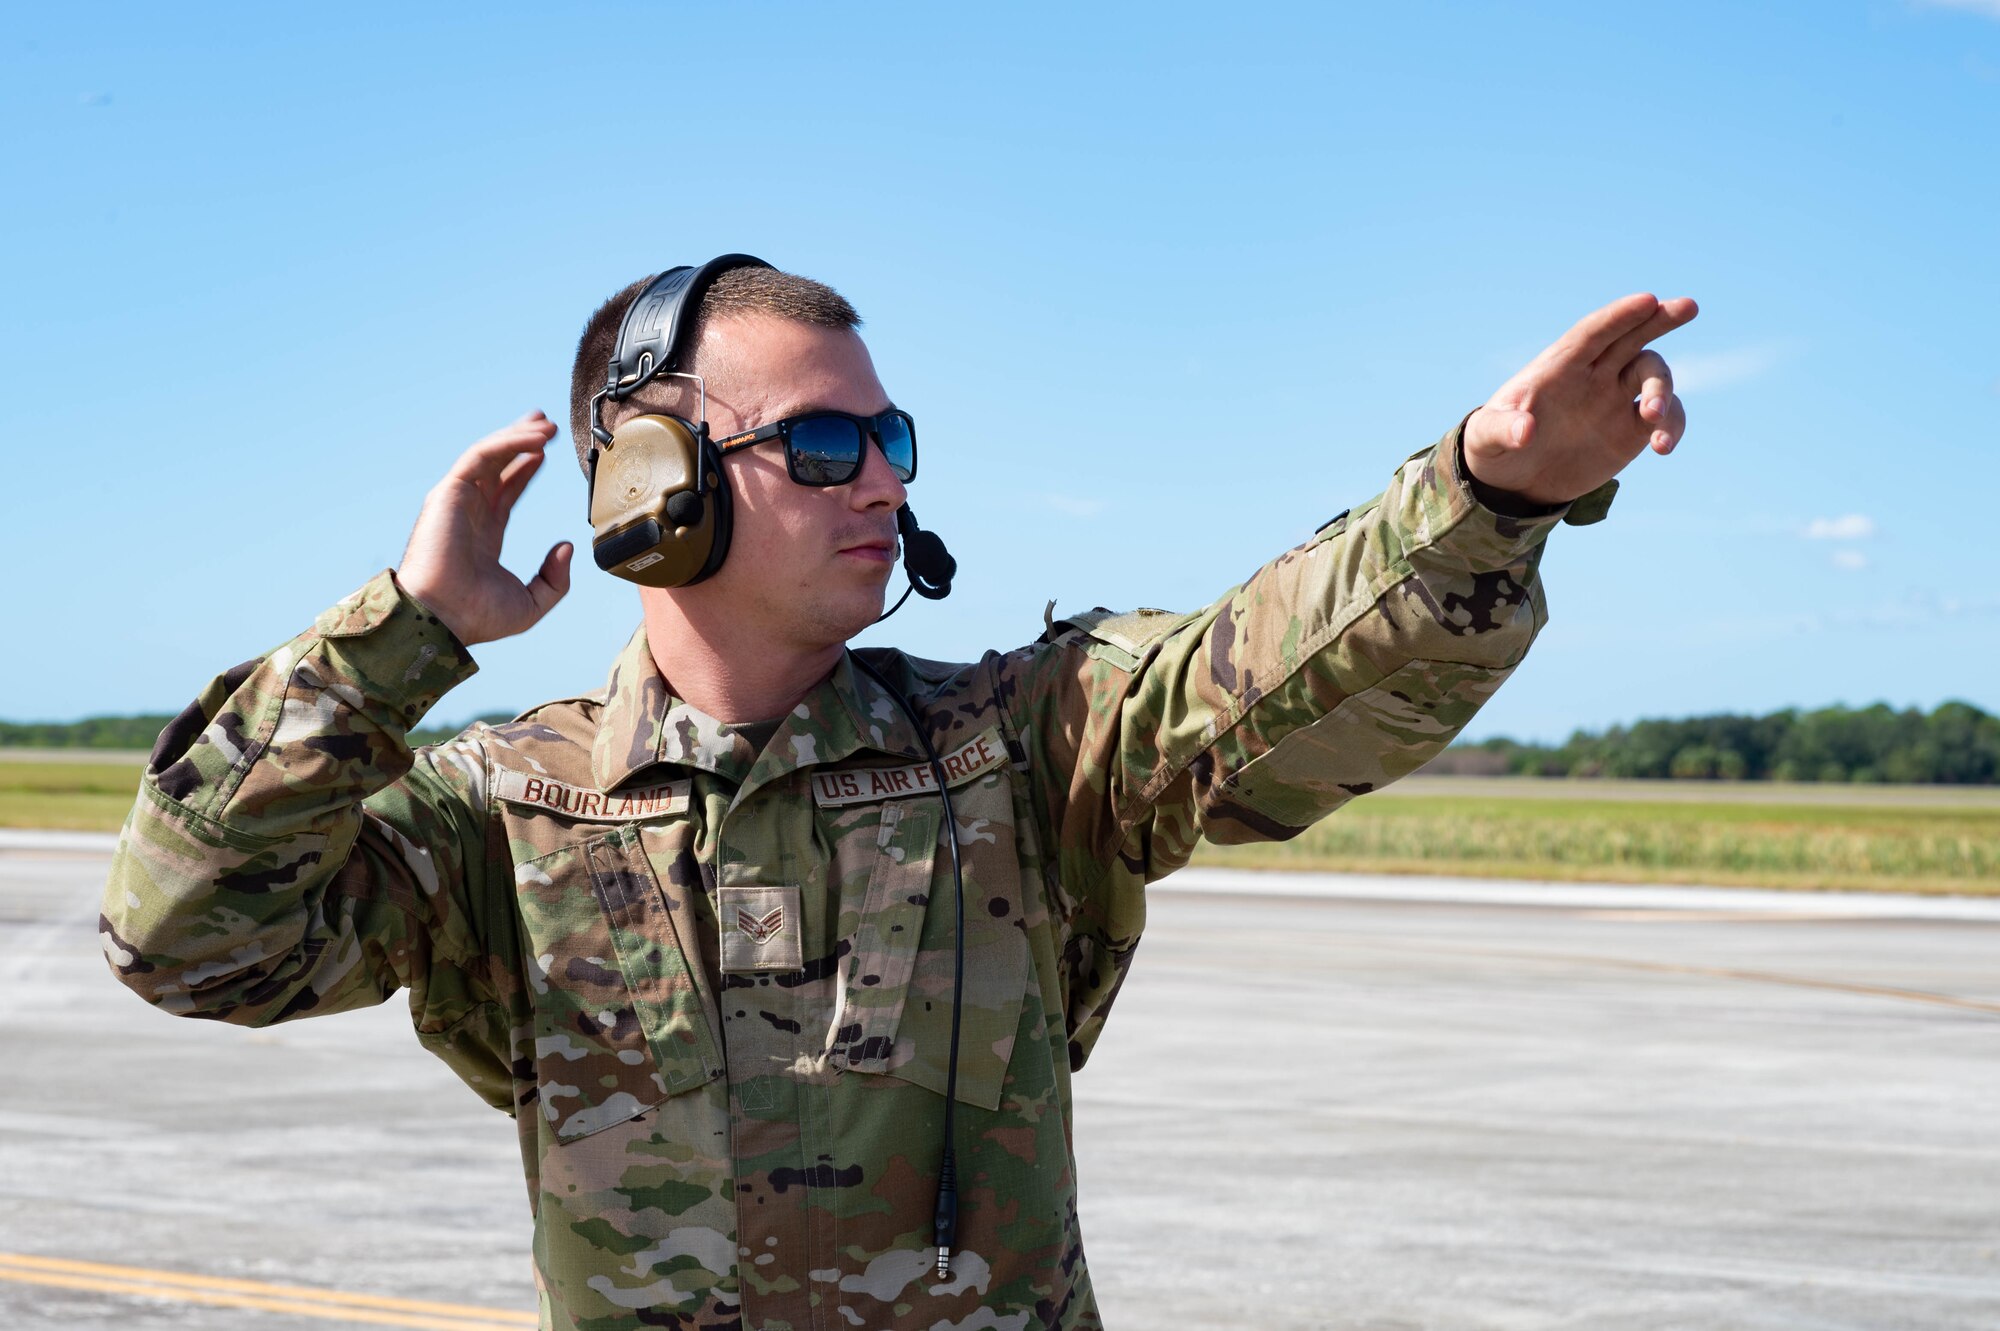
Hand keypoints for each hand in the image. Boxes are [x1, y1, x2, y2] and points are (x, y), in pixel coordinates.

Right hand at [398, 412, 572, 646]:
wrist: (442, 618)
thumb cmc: (476, 618)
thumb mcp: (530, 604)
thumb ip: (554, 580)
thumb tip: (566, 547)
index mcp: (483, 535)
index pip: (505, 493)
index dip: (524, 469)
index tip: (544, 453)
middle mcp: (468, 513)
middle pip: (495, 466)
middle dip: (519, 441)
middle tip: (546, 424)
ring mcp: (456, 500)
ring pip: (490, 455)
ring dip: (519, 436)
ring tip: (549, 425)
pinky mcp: (449, 492)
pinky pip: (482, 456)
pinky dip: (509, 442)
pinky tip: (536, 438)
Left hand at [1463, 293, 1698, 505]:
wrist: (1513, 481)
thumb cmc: (1494, 448)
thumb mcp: (1486, 439)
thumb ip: (1503, 431)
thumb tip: (1525, 431)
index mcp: (1559, 367)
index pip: (1592, 333)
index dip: (1618, 316)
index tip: (1647, 300)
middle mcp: (1593, 375)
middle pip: (1632, 336)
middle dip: (1659, 320)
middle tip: (1688, 307)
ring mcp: (1615, 399)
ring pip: (1653, 376)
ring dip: (1662, 391)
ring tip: (1652, 419)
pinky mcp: (1631, 430)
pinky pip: (1665, 417)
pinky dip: (1672, 425)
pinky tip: (1663, 447)